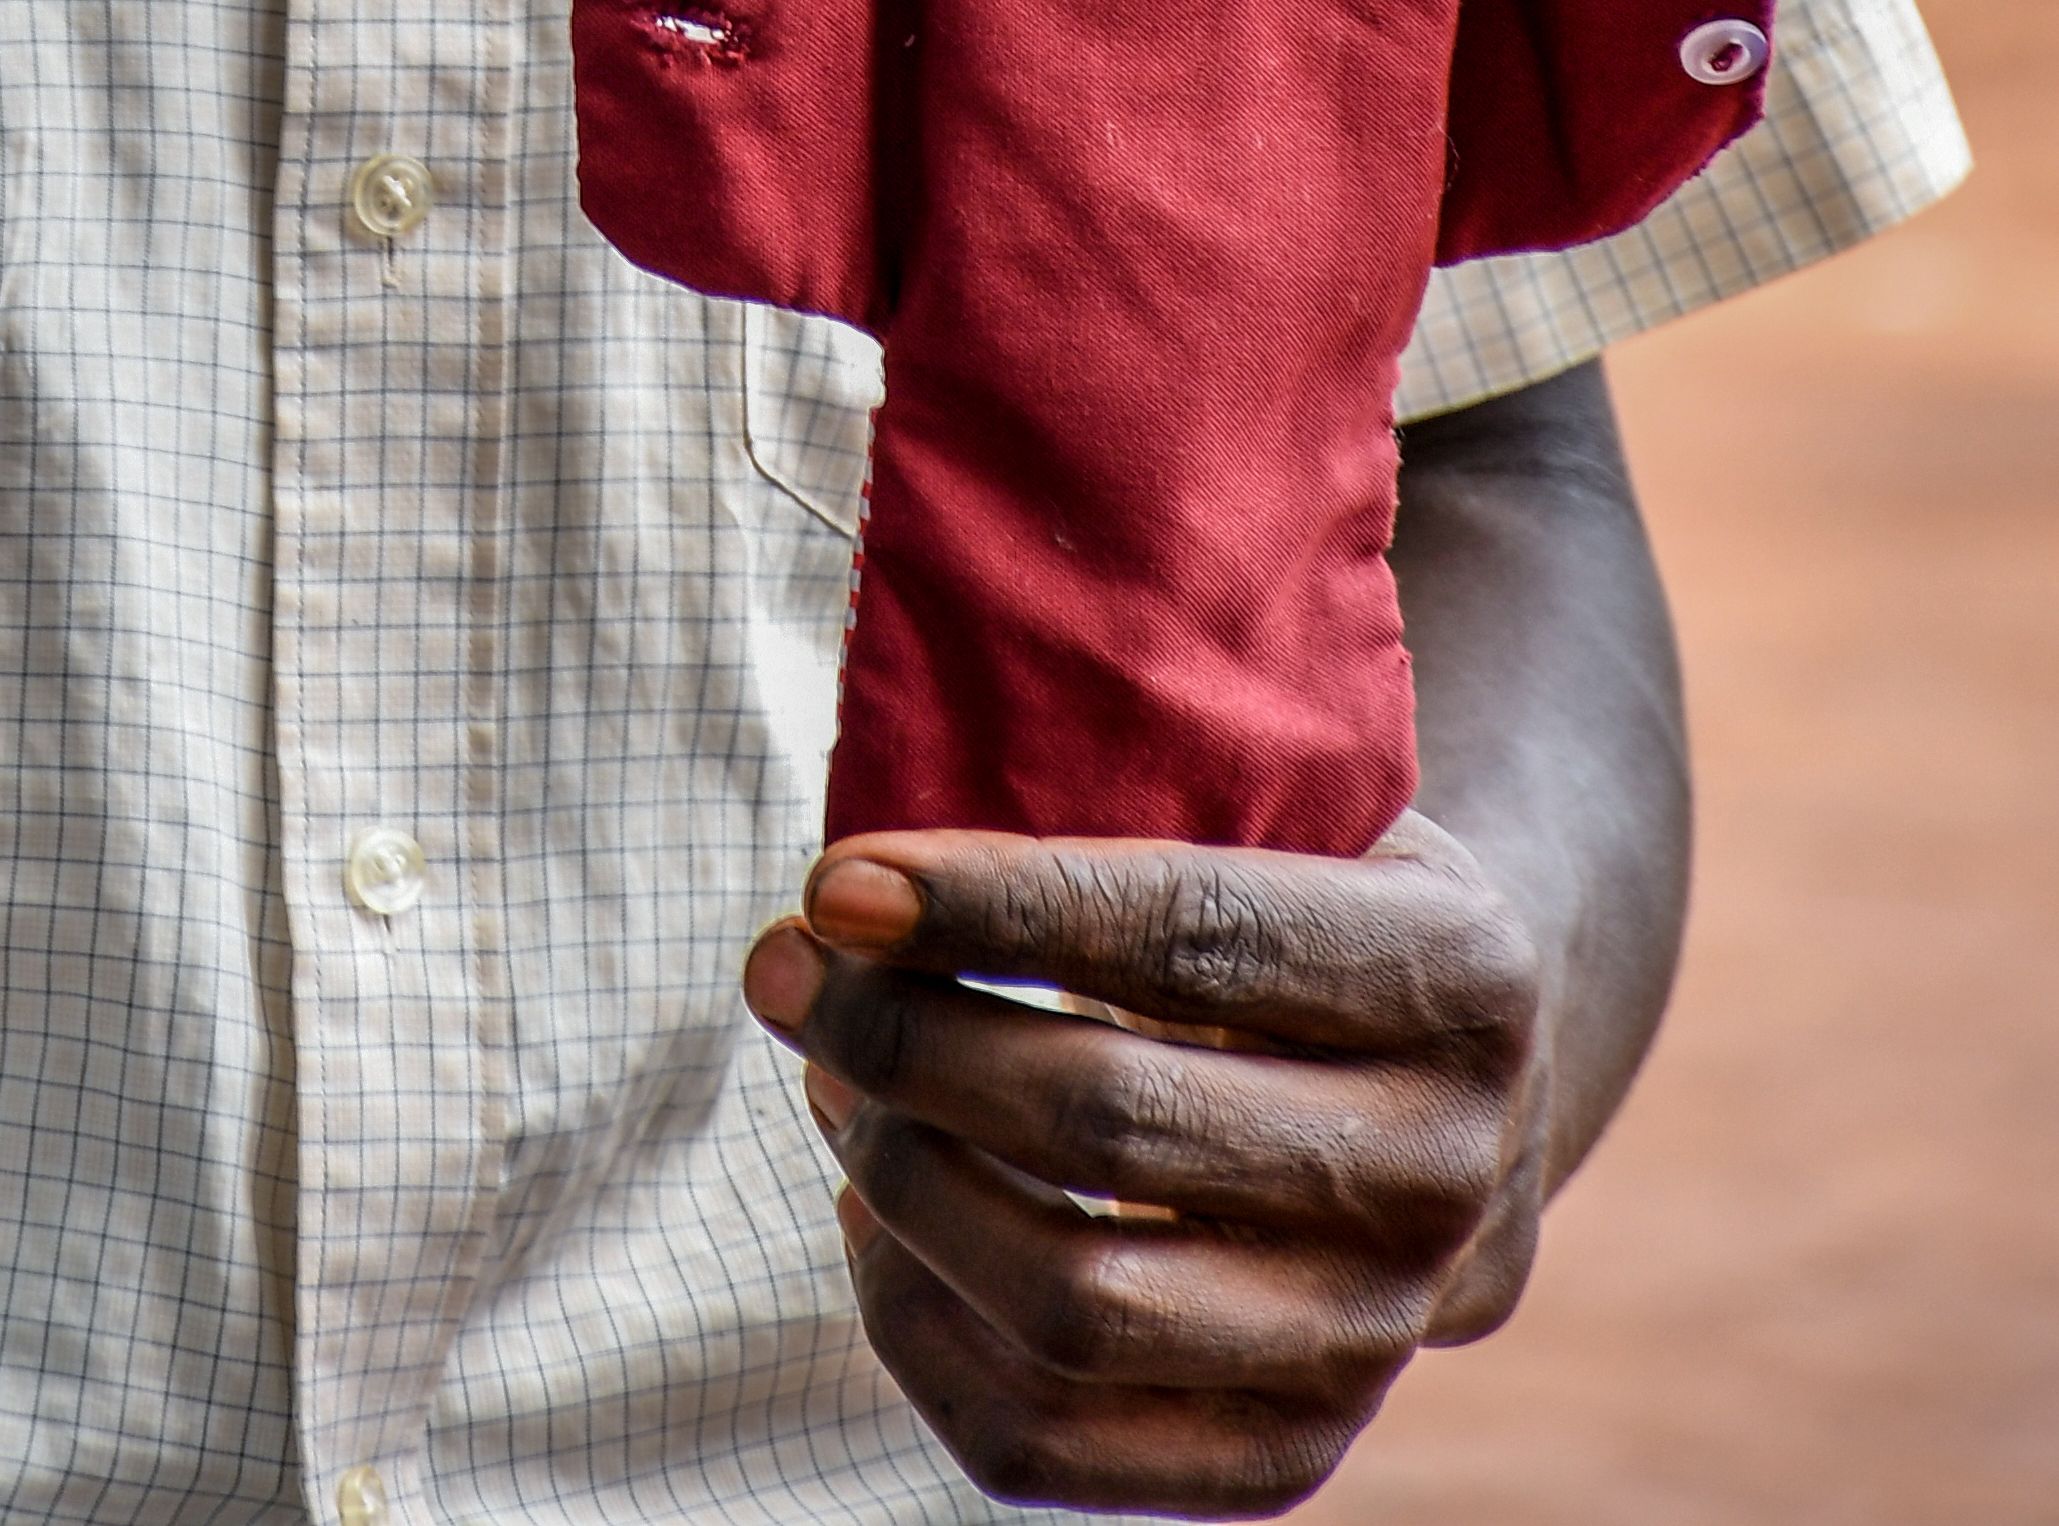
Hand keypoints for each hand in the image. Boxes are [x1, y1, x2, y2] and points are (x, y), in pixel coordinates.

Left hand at [743, 820, 1546, 1510]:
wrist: (1467, 1093)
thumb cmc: (1314, 905)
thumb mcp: (1293, 809)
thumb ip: (1137, 797)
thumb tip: (870, 865)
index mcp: (1462, 978)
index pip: (1193, 937)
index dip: (996, 908)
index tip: (836, 882)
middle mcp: (1442, 1176)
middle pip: (1110, 1122)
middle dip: (906, 1039)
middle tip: (789, 970)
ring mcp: (1371, 1342)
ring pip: (1070, 1298)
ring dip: (897, 1176)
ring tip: (831, 1072)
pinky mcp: (1285, 1458)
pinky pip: (1046, 1441)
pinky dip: (916, 1326)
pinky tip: (871, 1211)